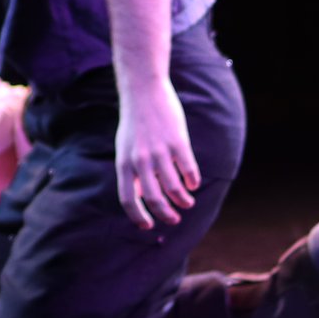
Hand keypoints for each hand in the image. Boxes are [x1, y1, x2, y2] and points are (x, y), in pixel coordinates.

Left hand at [113, 86, 199, 229]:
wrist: (144, 91)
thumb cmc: (135, 123)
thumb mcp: (125, 148)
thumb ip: (131, 171)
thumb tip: (140, 197)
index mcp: (124, 163)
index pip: (128, 199)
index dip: (138, 217)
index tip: (148, 226)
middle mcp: (140, 160)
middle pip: (154, 199)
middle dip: (166, 214)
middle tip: (174, 219)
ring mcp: (160, 151)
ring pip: (174, 188)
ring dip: (183, 200)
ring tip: (188, 202)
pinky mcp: (178, 142)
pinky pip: (188, 170)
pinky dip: (193, 181)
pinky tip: (194, 184)